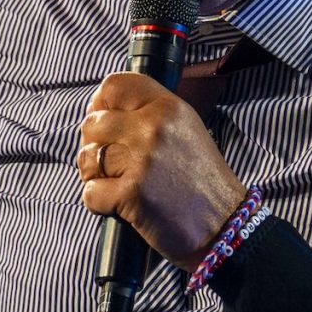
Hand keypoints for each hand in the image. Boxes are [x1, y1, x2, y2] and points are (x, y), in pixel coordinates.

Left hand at [76, 72, 249, 269]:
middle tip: (113, 164)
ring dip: (93, 175)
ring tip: (117, 184)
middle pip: (93, 122)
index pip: (115, 86)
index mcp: (168, 107)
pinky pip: (90, 192)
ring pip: (87, 157)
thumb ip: (148, 113)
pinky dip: (99, 203)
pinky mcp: (132, 194)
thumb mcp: (185, 130)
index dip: (100, 104)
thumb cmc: (200, 182)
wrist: (224, 225)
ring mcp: (143, 160)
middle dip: (94, 145)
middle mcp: (154, 128)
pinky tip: (120, 205)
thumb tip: (101, 107)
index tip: (107, 124)